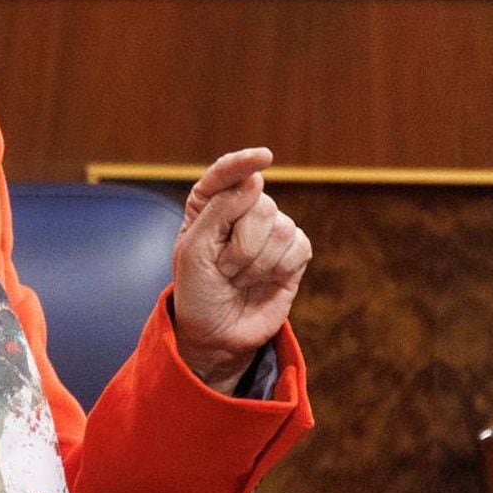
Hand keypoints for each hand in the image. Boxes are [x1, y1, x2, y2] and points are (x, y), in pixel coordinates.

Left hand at [172, 148, 311, 393]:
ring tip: (239, 278)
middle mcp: (243, 210)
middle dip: (240, 244)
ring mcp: (271, 230)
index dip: (244, 163)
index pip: (227, 173)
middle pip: (260, 204)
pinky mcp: (294, 254)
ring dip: (256, 263)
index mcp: (209, 204)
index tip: (263, 159)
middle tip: (223, 268)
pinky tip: (264, 281)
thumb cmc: (198, 289)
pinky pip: (299, 247)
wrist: (216, 333)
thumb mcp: (194, 250)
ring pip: (280, 228)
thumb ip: (219, 211)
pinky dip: (278, 269)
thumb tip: (255, 180)